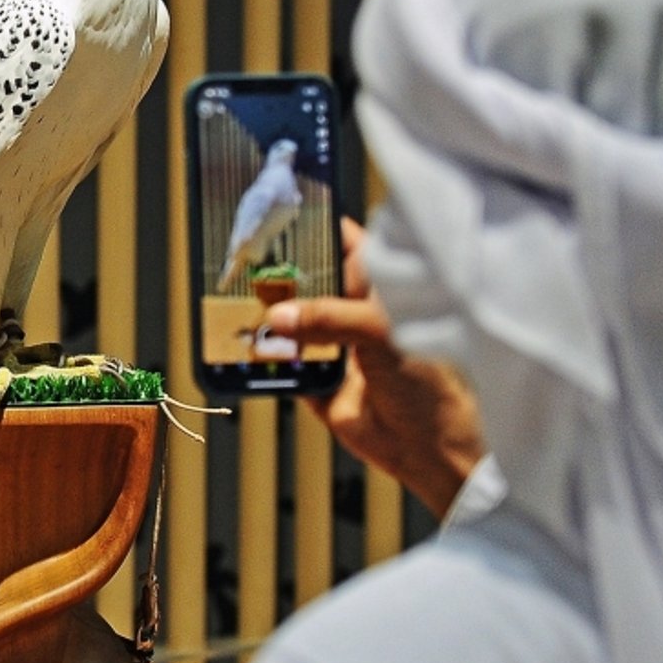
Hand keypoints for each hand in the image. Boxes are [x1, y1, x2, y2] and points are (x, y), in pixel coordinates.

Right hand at [264, 218, 485, 517]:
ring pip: (292, 324)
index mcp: (378, 289)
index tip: (282, 215)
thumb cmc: (428, 379)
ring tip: (234, 301)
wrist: (428, 447)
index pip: (345, 244)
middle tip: (245, 262)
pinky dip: (267, 362)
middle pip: (309, 283)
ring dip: (268, 319)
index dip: (317, 227)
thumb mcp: (380, 332)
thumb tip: (279, 315)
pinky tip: (246, 348)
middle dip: (280, 276)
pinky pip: (284, 368)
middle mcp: (354, 313)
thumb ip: (329, 316)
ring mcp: (334, 348)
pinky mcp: (318, 382)